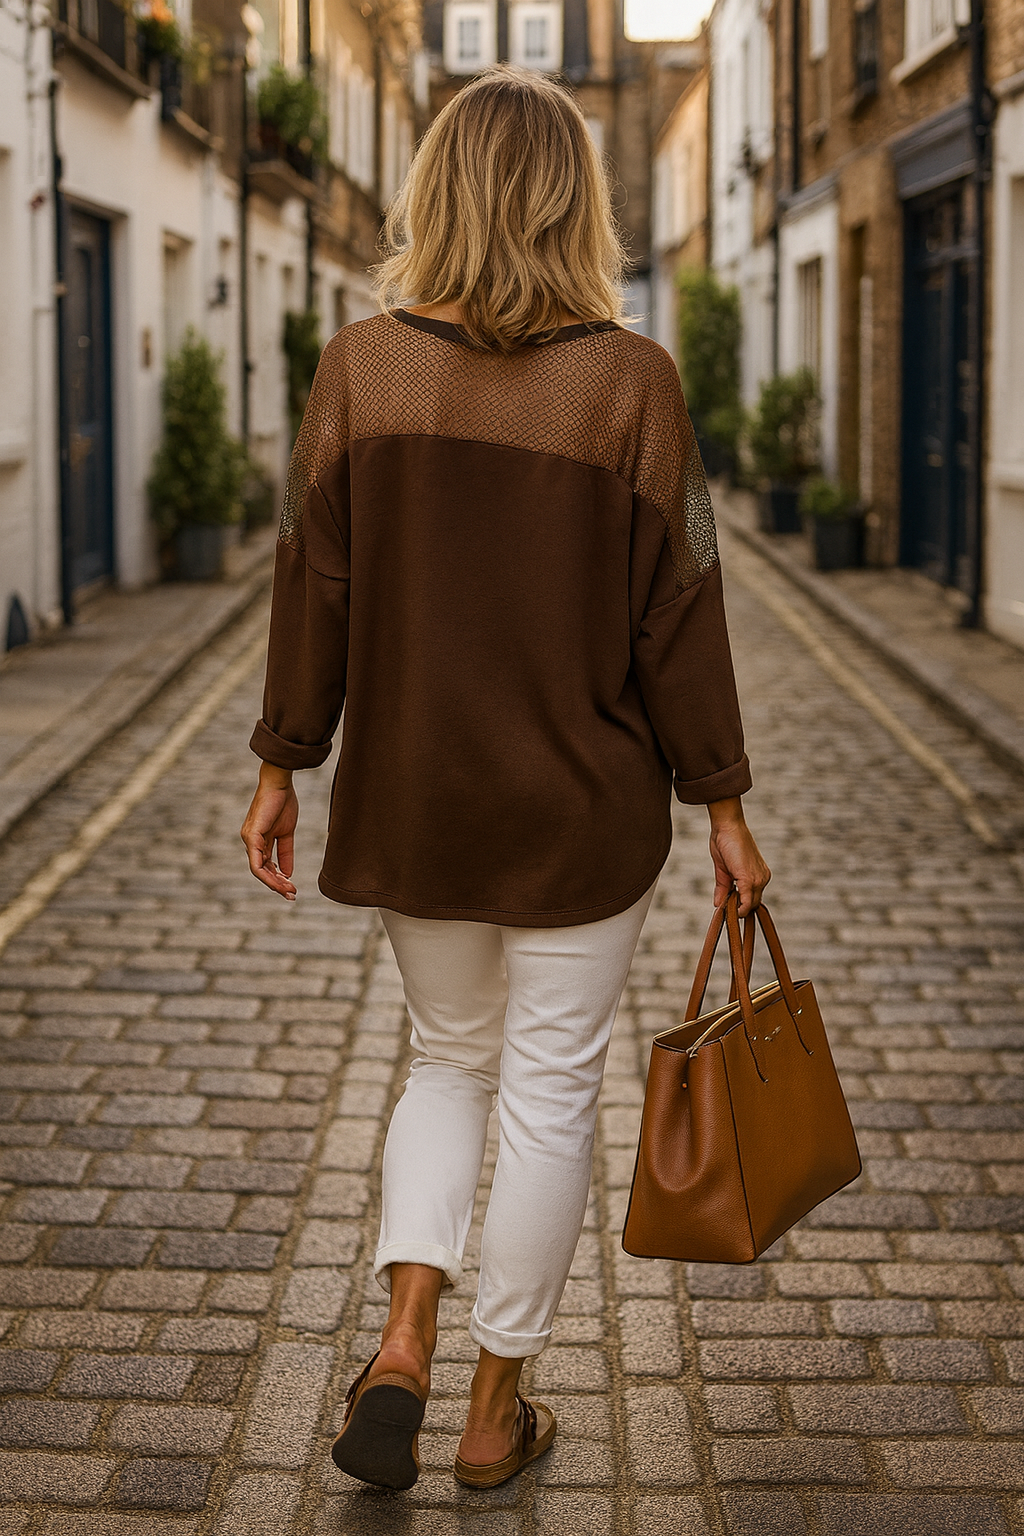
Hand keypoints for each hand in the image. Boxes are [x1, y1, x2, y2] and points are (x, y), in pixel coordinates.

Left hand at [241, 763, 298, 899]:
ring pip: (258, 870)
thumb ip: (286, 852)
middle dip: (277, 885)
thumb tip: (288, 873)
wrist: (279, 783)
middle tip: (292, 895)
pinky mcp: (251, 836)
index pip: (266, 866)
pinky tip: (280, 881)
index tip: (293, 888)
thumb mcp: (287, 832)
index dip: (279, 879)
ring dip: (274, 883)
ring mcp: (249, 839)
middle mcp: (251, 842)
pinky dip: (268, 874)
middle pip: (262, 871)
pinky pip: (256, 862)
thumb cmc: (283, 803)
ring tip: (289, 891)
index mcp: (259, 841)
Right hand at [707, 797, 770, 917]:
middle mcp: (762, 879)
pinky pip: (746, 901)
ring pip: (750, 905)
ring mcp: (758, 880)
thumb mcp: (724, 870)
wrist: (728, 827)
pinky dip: (738, 908)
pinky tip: (727, 908)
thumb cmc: (725, 842)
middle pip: (753, 904)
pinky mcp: (750, 880)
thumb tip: (718, 904)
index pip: (753, 898)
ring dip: (737, 909)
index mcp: (759, 876)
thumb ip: (724, 888)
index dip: (741, 906)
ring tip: (724, 907)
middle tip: (725, 910)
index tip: (728, 908)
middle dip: (739, 909)